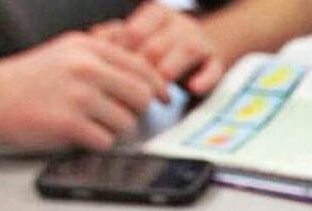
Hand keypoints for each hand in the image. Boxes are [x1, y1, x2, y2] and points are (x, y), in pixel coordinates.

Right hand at [0, 32, 167, 149]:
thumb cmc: (29, 79)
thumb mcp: (66, 53)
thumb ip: (105, 55)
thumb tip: (146, 65)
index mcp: (88, 48)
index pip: (143, 68)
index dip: (158, 87)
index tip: (163, 97)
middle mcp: (86, 68)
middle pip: (141, 96)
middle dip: (136, 110)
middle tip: (120, 113)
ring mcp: (78, 96)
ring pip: (126, 122)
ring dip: (113, 128)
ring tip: (89, 121)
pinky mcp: (70, 124)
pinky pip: (106, 141)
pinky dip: (96, 142)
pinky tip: (79, 133)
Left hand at [94, 3, 224, 94]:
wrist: (204, 51)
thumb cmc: (162, 50)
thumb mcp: (139, 39)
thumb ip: (116, 37)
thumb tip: (93, 39)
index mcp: (155, 14)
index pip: (133, 31)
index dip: (122, 56)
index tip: (113, 77)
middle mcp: (180, 24)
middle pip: (157, 44)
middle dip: (144, 70)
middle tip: (132, 92)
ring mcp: (200, 42)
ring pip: (186, 51)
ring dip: (169, 73)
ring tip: (159, 94)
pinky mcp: (218, 62)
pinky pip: (213, 69)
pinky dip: (204, 79)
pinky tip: (193, 88)